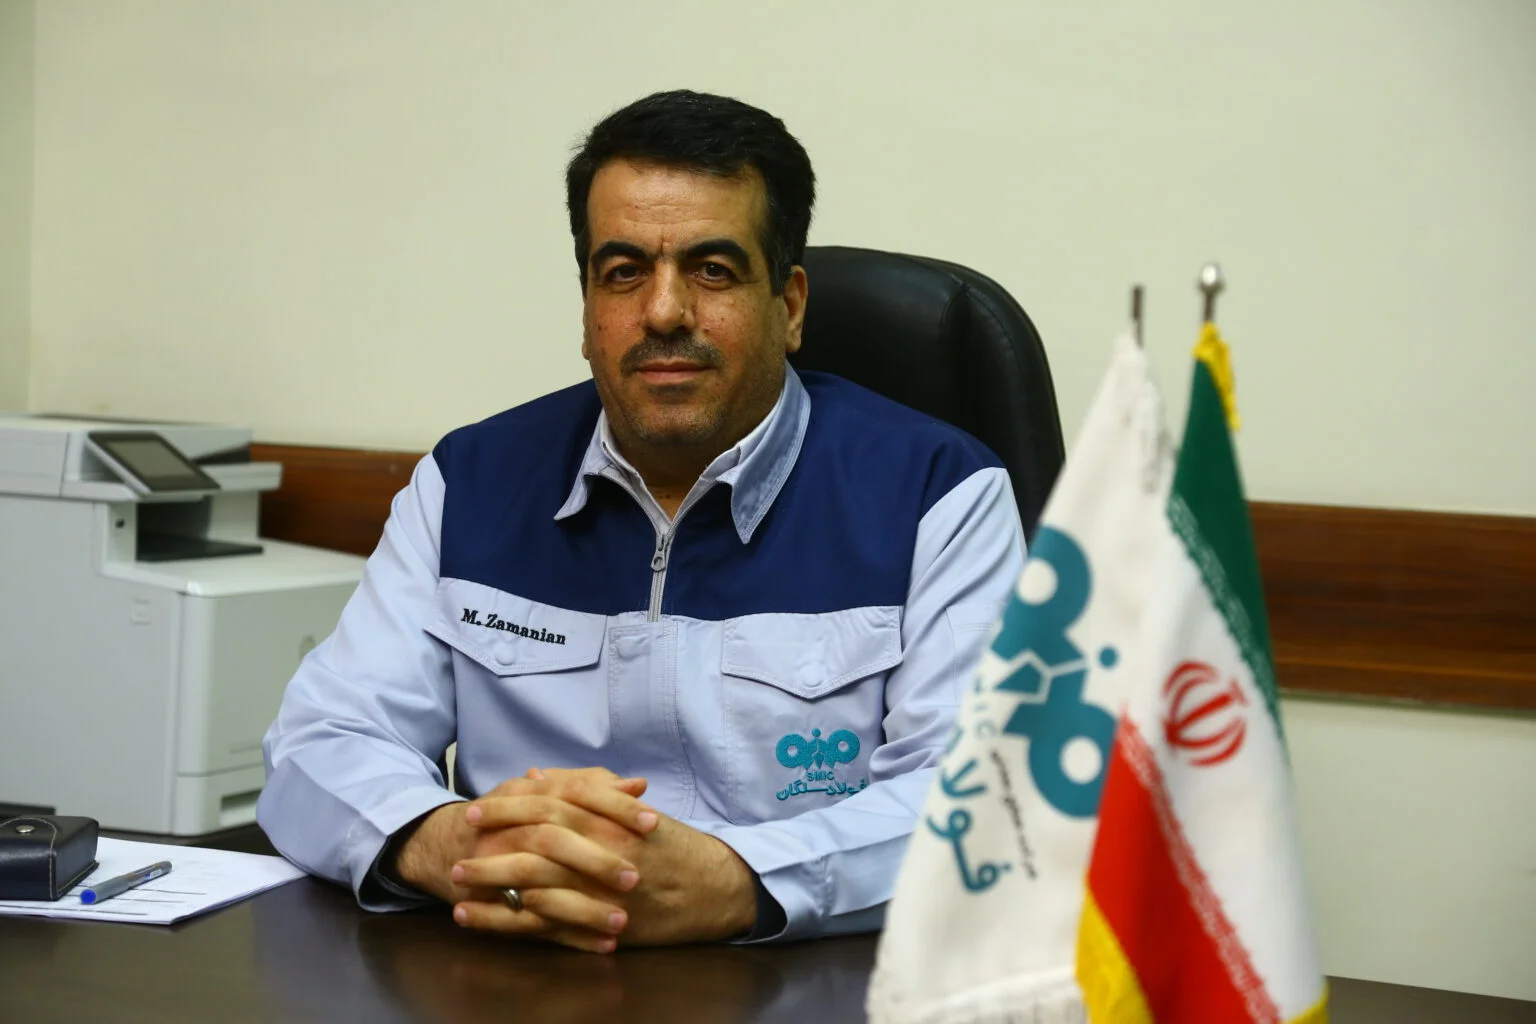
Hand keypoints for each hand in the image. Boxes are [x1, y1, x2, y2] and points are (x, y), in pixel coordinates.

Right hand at [388, 768, 656, 951]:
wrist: (447, 846)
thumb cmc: (510, 815)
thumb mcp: (544, 792)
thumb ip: (590, 785)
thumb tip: (636, 784)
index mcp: (529, 799)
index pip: (574, 796)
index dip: (614, 807)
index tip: (652, 821)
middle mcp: (510, 833)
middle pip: (553, 842)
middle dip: (595, 860)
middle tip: (635, 877)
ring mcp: (499, 873)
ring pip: (541, 891)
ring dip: (583, 909)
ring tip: (622, 922)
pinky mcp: (495, 908)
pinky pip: (532, 927)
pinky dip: (568, 937)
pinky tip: (602, 945)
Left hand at [453, 781, 757, 948]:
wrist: (713, 888)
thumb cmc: (671, 847)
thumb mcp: (632, 811)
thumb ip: (585, 791)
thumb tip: (535, 776)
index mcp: (610, 818)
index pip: (550, 803)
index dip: (509, 804)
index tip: (477, 805)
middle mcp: (603, 850)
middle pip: (536, 839)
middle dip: (494, 837)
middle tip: (460, 834)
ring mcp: (599, 889)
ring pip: (534, 882)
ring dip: (490, 879)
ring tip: (456, 877)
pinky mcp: (597, 924)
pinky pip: (541, 924)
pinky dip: (503, 920)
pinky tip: (474, 917)